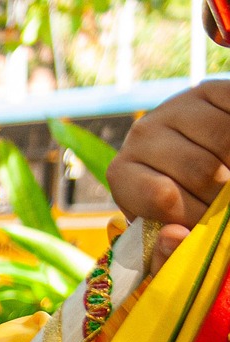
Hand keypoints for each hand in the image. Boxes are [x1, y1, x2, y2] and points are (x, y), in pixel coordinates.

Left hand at [107, 81, 229, 269]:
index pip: (164, 197)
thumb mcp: (165, 235)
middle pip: (201, 170)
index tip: (207, 226)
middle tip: (224, 202)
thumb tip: (175, 236)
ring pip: (224, 141)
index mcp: (122, 174)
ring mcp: (174, 108)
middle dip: (223, 195)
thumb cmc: (178, 206)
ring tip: (229, 177)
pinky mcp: (207, 90)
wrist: (195, 157)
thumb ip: (164, 251)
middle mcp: (141, 135)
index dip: (195, 216)